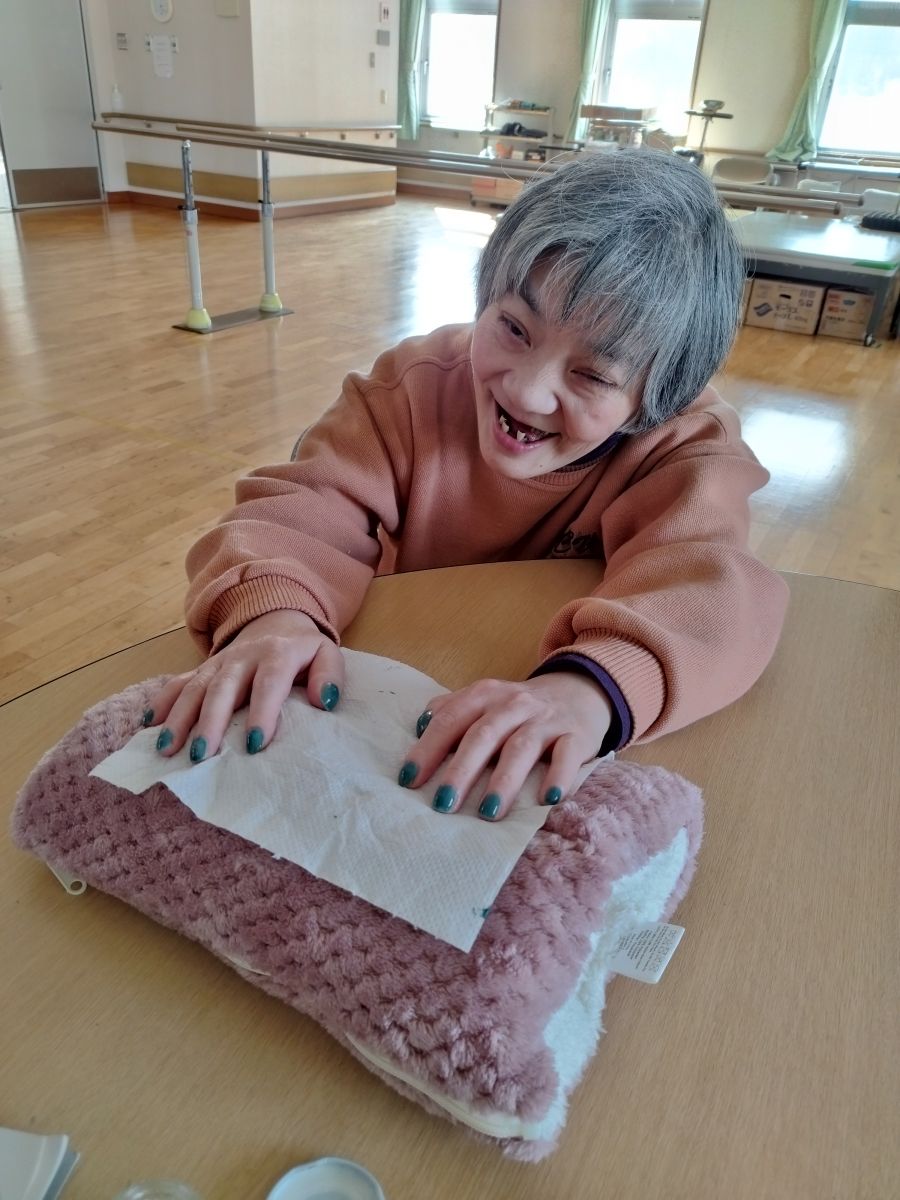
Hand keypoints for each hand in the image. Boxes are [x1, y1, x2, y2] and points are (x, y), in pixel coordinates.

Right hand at [144, 610, 343, 760]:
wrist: (276, 619)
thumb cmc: (303, 651)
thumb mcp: (326, 655)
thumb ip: (330, 675)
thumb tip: (325, 701)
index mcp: (277, 654)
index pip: (268, 683)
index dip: (262, 712)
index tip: (254, 744)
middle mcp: (243, 657)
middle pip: (223, 688)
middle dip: (210, 721)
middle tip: (200, 755)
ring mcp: (218, 663)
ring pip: (195, 688)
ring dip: (179, 718)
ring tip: (166, 748)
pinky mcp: (202, 669)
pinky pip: (178, 683)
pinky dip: (162, 702)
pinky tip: (149, 725)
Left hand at [398, 673, 611, 820]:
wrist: (581, 689)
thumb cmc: (522, 707)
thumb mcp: (486, 699)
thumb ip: (453, 710)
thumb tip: (418, 729)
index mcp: (485, 695)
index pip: (450, 720)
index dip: (428, 749)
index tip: (408, 781)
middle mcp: (514, 704)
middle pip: (483, 735)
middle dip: (461, 770)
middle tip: (443, 804)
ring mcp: (546, 719)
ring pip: (522, 747)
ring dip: (504, 781)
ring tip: (487, 813)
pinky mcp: (577, 734)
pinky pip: (568, 754)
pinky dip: (559, 776)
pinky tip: (548, 799)